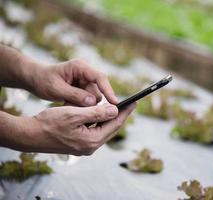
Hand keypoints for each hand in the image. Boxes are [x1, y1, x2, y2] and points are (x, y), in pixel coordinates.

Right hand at [13, 103, 135, 155]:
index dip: (125, 112)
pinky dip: (99, 122)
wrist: (30, 135)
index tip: (134, 102)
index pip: (114, 124)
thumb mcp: (74, 114)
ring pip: (103, 130)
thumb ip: (96, 113)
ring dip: (109, 118)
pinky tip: (101, 114)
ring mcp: (84, 147)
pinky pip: (94, 132)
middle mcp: (90, 146)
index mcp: (91, 140)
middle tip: (129, 104)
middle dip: (120, 115)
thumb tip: (115, 110)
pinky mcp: (79, 144)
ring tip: (118, 107)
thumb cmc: (50, 123)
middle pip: (111, 128)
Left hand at [29, 58, 117, 105]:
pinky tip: (68, 102)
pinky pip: (89, 99)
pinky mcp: (84, 87)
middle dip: (89, 101)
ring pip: (95, 96)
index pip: (100, 78)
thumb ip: (75, 95)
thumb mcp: (56, 89)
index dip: (108, 90)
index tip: (115, 102)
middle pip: (99, 90)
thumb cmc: (43, 80)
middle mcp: (86, 72)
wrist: (35, 78)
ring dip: (84, 104)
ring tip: (67, 103)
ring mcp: (86, 79)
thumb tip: (93, 102)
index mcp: (80, 67)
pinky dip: (81, 104)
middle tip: (72, 105)